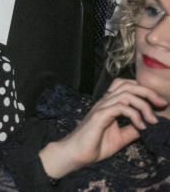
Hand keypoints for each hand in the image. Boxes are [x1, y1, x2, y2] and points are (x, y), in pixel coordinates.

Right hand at [39, 79, 165, 179]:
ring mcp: (102, 107)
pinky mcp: (100, 116)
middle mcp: (105, 101)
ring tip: (153, 120)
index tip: (158, 105)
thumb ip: (133, 129)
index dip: (144, 90)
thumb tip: (150, 125)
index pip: (126, 85)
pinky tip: (141, 126)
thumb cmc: (95, 145)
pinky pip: (120, 108)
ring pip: (126, 94)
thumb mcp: (121, 137)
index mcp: (109, 104)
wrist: (77, 153)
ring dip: (144, 106)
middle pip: (129, 85)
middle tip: (162, 105)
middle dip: (149, 92)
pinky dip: (135, 115)